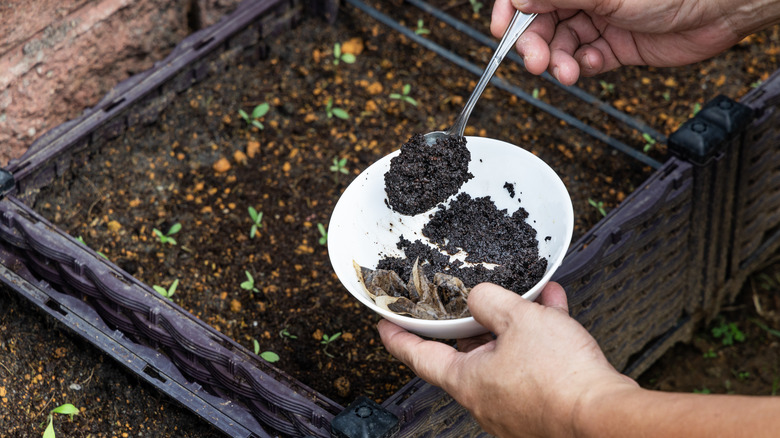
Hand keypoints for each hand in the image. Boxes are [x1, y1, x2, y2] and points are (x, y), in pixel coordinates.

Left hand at [378, 282, 636, 436]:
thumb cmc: (560, 378)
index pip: (419, 357)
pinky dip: (541, 337)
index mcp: (467, 381)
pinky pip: (535, 364)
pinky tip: (555, 309)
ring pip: (507, 354)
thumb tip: (478, 297)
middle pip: (468, 353)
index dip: (399, 337)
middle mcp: (486, 398)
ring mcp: (514, 405)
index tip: (384, 326)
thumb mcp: (517, 319)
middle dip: (475, 321)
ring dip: (517, 323)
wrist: (606, 419)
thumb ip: (489, 301)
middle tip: (473, 299)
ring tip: (531, 295)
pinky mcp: (543, 406)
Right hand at [491, 0, 778, 84]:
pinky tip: (588, 65)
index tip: (500, 28)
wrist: (719, 8)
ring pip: (562, 44)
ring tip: (564, 71)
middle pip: (542, 21)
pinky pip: (586, 59)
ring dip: (558, 60)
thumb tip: (519, 1)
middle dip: (534, 42)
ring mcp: (601, 19)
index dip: (511, 9)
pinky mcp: (616, 46)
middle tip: (534, 60)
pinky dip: (582, 66)